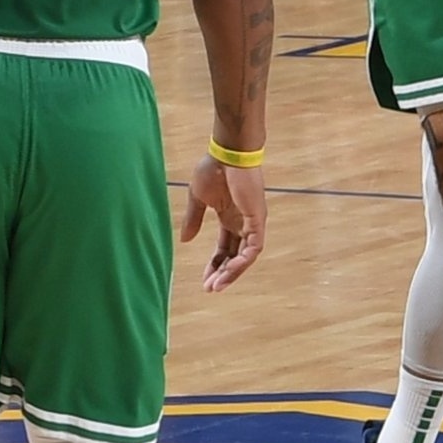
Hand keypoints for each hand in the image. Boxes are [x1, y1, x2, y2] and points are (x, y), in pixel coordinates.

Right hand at [180, 155, 265, 291]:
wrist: (227, 153)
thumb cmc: (213, 169)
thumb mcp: (198, 199)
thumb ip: (193, 219)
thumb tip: (185, 241)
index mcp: (229, 218)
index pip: (224, 249)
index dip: (214, 265)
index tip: (204, 280)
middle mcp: (242, 223)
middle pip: (234, 256)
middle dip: (223, 273)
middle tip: (210, 288)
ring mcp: (252, 222)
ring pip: (246, 256)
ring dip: (233, 272)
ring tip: (218, 285)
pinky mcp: (258, 219)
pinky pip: (254, 247)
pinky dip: (243, 260)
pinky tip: (230, 270)